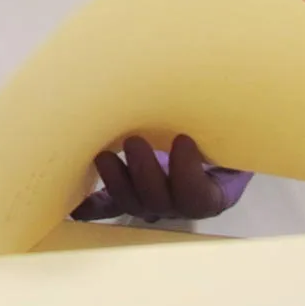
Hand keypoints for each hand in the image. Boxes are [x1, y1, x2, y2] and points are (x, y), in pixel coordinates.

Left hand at [72, 135, 251, 222]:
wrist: (208, 139)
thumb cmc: (219, 134)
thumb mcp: (229, 134)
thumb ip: (223, 129)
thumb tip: (225, 99)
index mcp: (211, 194)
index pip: (198, 197)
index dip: (188, 172)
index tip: (183, 139)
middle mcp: (178, 205)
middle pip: (159, 203)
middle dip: (145, 173)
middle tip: (135, 141)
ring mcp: (150, 203)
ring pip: (130, 203)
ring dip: (116, 181)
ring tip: (103, 156)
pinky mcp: (126, 195)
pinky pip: (107, 206)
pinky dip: (91, 206)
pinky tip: (74, 206)